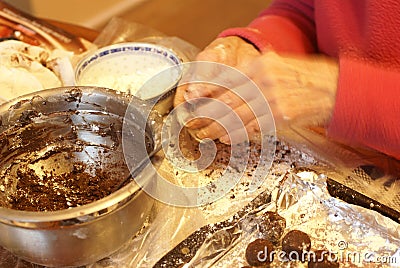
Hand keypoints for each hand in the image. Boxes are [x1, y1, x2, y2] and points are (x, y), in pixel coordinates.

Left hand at [174, 41, 338, 143]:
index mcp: (260, 65)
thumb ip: (253, 74)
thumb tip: (227, 89)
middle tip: (195, 122)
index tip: (195, 102)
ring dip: (218, 127)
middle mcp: (264, 80)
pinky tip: (225, 137)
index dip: (208, 93)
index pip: (226, 80)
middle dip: (208, 113)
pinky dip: (236, 133)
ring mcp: (272, 99)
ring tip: (205, 132)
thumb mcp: (277, 66)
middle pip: (227, 100)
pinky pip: (252, 127)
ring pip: (236, 116)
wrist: (334, 89)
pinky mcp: (280, 117)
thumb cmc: (304, 77)